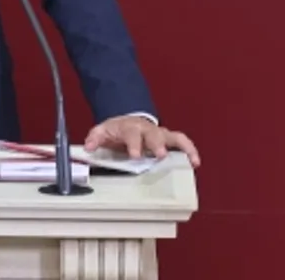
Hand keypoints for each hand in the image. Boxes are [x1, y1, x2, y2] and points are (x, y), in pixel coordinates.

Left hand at [84, 116, 200, 167]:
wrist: (127, 121)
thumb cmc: (117, 130)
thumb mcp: (102, 131)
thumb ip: (95, 138)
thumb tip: (89, 147)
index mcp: (130, 127)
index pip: (132, 134)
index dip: (134, 144)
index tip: (135, 155)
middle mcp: (147, 130)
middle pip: (155, 135)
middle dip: (158, 144)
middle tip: (161, 155)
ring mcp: (160, 133)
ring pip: (174, 137)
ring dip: (182, 148)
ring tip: (191, 160)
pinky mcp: (168, 139)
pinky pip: (182, 142)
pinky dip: (190, 150)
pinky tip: (195, 162)